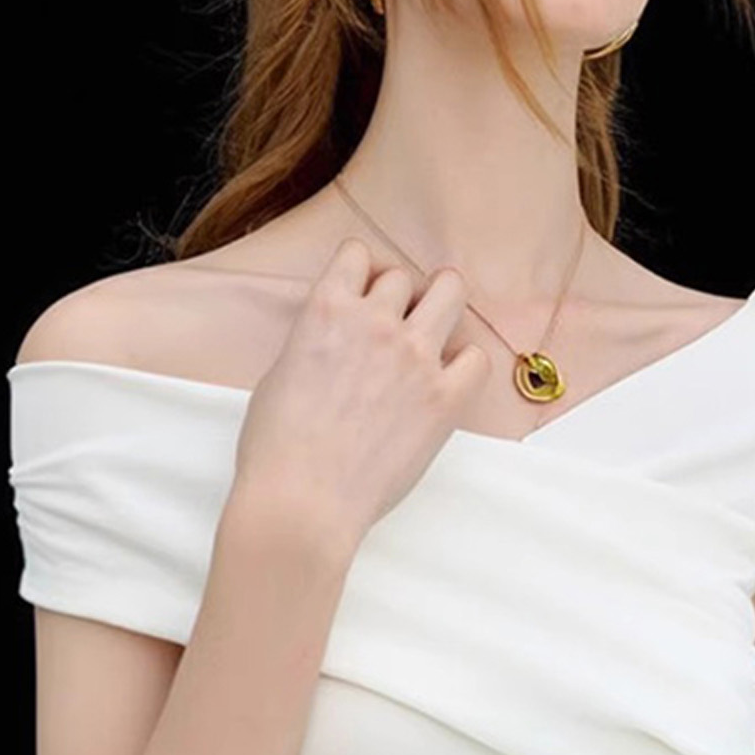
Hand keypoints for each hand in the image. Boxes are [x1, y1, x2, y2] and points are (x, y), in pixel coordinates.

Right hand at [232, 237, 491, 550]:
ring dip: (442, 307)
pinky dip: (465, 364)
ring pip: (451, 292)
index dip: (362, 274)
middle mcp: (375, 322)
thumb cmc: (278, 448)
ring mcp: (415, 357)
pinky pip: (476, 356)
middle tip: (397, 325)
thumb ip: (317, 338)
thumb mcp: (280, 371)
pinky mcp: (445, 396)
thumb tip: (337, 337)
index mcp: (325, 309)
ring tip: (433, 334)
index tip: (363, 295)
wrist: (302, 500)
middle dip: (400, 297)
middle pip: (404, 277)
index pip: (357, 254)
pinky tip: (446, 381)